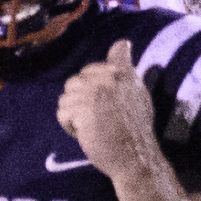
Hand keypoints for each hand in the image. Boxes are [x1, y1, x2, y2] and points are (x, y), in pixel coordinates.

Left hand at [55, 39, 163, 186]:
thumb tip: (122, 43)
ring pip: (66, 97)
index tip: (107, 101)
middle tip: (100, 119)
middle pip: (76, 80)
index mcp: (124, 73)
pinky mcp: (81, 109)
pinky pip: (62, 113)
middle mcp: (109, 78)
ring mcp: (94, 92)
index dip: (96, 82)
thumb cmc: (134, 131)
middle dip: (82, 100)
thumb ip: (125, 69)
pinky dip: (69, 126)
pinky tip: (86, 134)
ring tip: (92, 127)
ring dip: (74, 115)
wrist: (135, 158)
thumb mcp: (137, 93)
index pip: (105, 58)